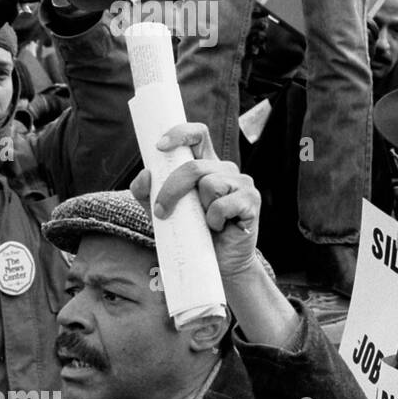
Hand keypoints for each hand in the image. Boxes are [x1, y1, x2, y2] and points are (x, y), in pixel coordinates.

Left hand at [129, 122, 260, 279]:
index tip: (160, 147)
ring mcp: (242, 184)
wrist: (218, 264)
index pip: (198, 135)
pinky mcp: (251, 201)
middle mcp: (225, 170)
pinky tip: (220, 228)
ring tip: (205, 222)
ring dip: (199, 209)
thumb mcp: (162, 211)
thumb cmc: (192, 234)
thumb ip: (148, 193)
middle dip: (171, 189)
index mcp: (206, 166)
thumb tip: (146, 176)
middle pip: (194, 166)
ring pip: (209, 184)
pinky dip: (214, 220)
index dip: (180, 133)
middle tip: (161, 211)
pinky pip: (222, 205)